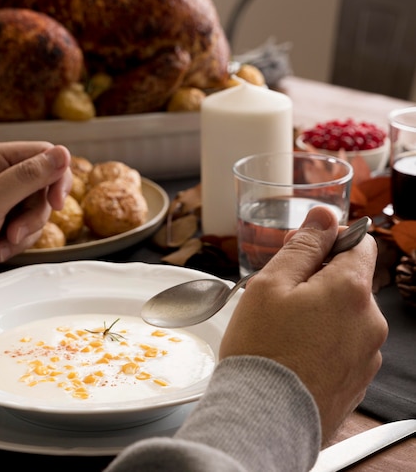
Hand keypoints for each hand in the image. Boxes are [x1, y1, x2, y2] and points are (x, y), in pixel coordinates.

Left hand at [0, 141, 71, 284]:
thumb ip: (29, 176)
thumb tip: (63, 153)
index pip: (43, 154)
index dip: (57, 176)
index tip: (57, 202)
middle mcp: (0, 173)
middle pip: (44, 186)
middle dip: (35, 214)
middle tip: (18, 231)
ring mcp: (2, 198)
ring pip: (38, 209)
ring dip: (25, 231)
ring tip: (2, 243)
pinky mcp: (3, 220)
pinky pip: (28, 227)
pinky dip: (17, 242)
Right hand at [219, 206, 387, 443]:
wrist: (265, 418)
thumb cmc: (263, 348)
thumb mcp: (271, 283)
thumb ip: (303, 246)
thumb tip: (324, 216)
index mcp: (351, 290)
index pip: (360, 243)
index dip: (329, 240)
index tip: (302, 252)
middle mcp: (371, 322)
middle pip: (350, 281)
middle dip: (317, 279)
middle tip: (278, 294)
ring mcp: (368, 355)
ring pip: (345, 314)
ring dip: (319, 311)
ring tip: (281, 329)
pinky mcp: (357, 380)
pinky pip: (342, 345)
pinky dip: (321, 340)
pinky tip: (291, 352)